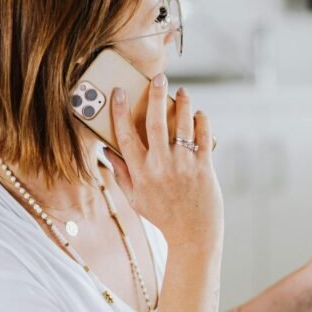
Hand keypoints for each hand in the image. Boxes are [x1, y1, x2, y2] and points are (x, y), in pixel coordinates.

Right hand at [104, 75, 223, 249]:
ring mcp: (184, 165)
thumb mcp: (135, 199)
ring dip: (183, 103)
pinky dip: (201, 121)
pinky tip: (198, 113)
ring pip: (182, 124)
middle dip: (156, 95)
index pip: (124, 135)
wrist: (193, 234)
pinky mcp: (204, 167)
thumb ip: (121, 174)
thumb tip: (107, 150)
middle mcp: (160, 166)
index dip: (119, 111)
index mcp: (140, 172)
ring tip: (182, 92)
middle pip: (155, 122)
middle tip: (158, 77)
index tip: (119, 92)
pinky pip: (203, 136)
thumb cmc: (162, 216)